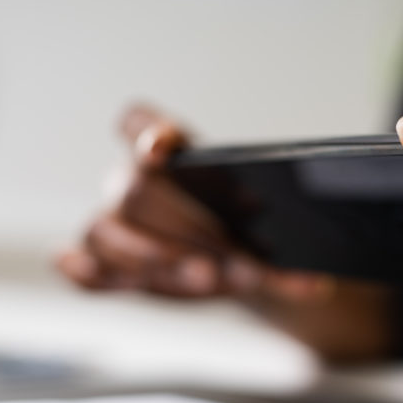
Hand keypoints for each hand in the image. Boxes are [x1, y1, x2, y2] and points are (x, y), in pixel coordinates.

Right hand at [57, 104, 330, 300]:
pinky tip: (97, 276)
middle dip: (184, 227)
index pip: (138, 123)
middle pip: (134, 190)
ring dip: (155, 259)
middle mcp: (134, 184)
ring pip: (106, 231)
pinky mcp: (113, 269)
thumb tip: (319, 273)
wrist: (242, 268)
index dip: (146, 131)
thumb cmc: (250, 234)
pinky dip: (85, 273)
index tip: (166, 148)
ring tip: (205, 279)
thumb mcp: (272, 226)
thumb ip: (286, 240)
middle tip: (227, 260)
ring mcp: (118, 228)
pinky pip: (83, 269)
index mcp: (170, 156)